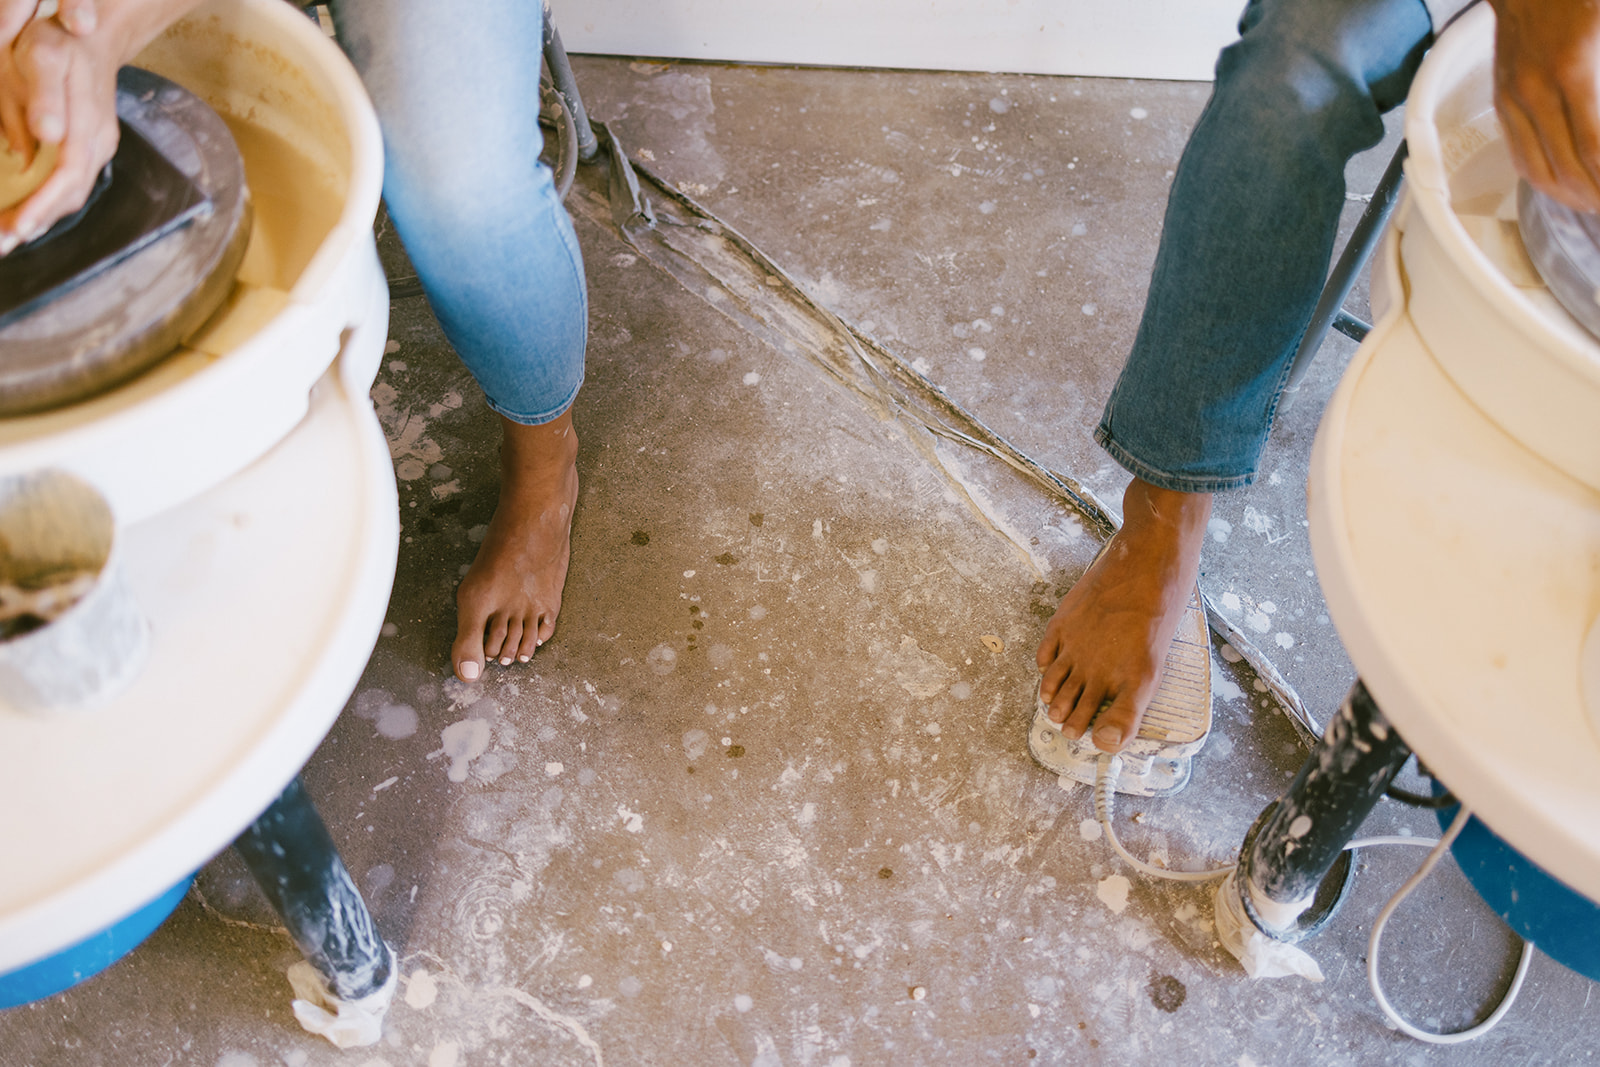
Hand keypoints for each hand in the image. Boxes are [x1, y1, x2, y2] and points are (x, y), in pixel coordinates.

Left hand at [0, 0, 198, 254]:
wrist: (91, 35)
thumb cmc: (59, 42)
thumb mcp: (43, 55)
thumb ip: (43, 95)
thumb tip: (46, 136)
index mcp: (87, 123)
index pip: (68, 175)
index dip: (42, 205)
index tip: (17, 227)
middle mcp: (98, 142)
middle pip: (72, 194)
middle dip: (36, 222)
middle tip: (2, 244)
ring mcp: (98, 148)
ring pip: (72, 194)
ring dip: (40, 218)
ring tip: (9, 236)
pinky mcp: (90, 149)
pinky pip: (70, 184)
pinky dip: (47, 203)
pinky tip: (26, 212)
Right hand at [1490, 0, 1599, 213]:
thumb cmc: (1578, 0)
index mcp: (1572, 70)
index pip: (1594, 147)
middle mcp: (1536, 91)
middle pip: (1566, 168)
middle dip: (1595, 195)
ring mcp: (1514, 99)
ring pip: (1537, 171)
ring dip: (1568, 196)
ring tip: (1592, 204)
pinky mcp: (1502, 102)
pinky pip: (1519, 155)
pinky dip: (1542, 179)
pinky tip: (1563, 184)